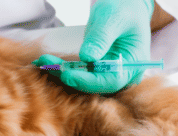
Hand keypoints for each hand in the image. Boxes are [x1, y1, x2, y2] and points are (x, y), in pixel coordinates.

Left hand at [33, 0, 153, 93]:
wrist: (124, 7)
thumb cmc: (123, 9)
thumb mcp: (112, 19)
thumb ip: (101, 37)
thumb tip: (87, 57)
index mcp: (133, 65)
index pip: (110, 81)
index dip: (87, 81)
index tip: (66, 74)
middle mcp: (122, 75)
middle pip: (95, 86)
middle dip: (70, 77)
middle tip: (47, 65)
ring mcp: (109, 74)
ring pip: (85, 82)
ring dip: (63, 74)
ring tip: (43, 62)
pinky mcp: (97, 71)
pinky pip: (80, 75)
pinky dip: (65, 69)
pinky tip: (49, 62)